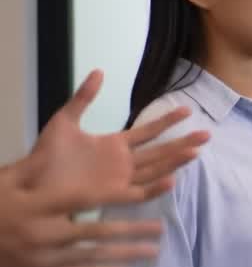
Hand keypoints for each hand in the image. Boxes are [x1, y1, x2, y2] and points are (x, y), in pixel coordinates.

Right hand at [0, 177, 163, 266]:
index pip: (85, 200)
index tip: (145, 191)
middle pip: (96, 232)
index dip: (117, 195)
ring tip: (153, 250)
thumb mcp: (6, 181)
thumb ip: (34, 168)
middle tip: (161, 226)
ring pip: (92, 257)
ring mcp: (40, 259)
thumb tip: (58, 147)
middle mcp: (42, 234)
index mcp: (36, 206)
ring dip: (125, 254)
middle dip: (131, 229)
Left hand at [17, 70, 209, 214]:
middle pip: (160, 151)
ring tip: (196, 151)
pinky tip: (172, 180)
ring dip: (175, 161)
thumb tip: (99, 71)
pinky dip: (155, 188)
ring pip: (155, 169)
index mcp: (114, 146)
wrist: (30, 181)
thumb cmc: (45, 156)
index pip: (148, 132)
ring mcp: (119, 180)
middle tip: (207, 133)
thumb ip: (84, 97)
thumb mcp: (65, 120)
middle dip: (183, 142)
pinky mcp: (111, 195)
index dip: (167, 121)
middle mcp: (122, 163)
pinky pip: (138, 192)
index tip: (187, 110)